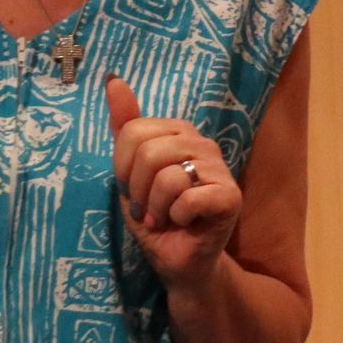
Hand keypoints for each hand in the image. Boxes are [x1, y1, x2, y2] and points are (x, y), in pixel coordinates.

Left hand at [107, 74, 242, 286]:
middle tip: (149, 208)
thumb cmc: (155, 216)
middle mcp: (202, 143)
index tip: (133, 188)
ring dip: (156, 208)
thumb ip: (124, 127)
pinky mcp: (230, 196)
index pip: (133, 131)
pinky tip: (185, 223)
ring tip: (165, 217)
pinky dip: (176, 217)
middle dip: (139, 190)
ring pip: (167, 176)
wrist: (179, 261)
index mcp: (178, 132)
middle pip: (149, 152)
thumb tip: (113, 80)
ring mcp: (220, 168)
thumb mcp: (129, 173)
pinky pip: (187, 198)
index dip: (122, 167)